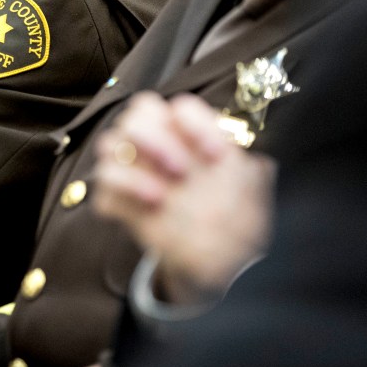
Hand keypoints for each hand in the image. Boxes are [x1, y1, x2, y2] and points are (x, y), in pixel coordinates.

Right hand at [92, 93, 275, 304]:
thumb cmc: (237, 213)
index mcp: (190, 135)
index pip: (179, 107)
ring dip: (132, 168)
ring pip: (109, 146)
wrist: (223, 259)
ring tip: (158, 195)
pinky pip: (103, 190)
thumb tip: (263, 162)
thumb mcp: (251, 187)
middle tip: (180, 171)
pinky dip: (120, 196)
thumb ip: (254, 167)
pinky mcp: (122, 202)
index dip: (195, 125)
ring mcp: (137, 172)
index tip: (216, 157)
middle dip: (154, 139)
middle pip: (135, 115)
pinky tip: (148, 210)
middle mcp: (159, 146)